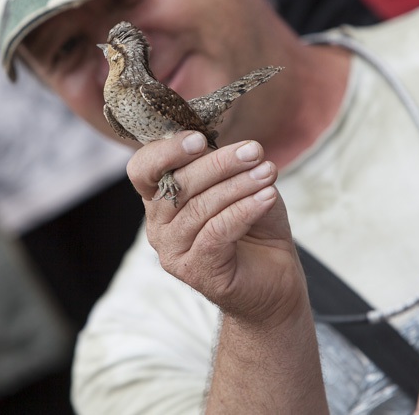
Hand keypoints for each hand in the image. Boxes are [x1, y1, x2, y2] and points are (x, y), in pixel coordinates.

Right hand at [127, 131, 306, 325]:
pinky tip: (267, 196)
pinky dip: (245, 210)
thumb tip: (241, 148)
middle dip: (218, 163)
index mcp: (161, 199)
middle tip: (254, 151)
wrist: (275, 280)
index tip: (200, 139)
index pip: (143, 169)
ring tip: (268, 172)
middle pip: (177, 185)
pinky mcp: (196, 271)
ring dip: (238, 185)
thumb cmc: (256, 227)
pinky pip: (217, 232)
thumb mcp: (242, 186)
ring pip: (200, 208)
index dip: (167, 151)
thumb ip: (230, 167)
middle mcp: (158, 226)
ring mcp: (173, 252)